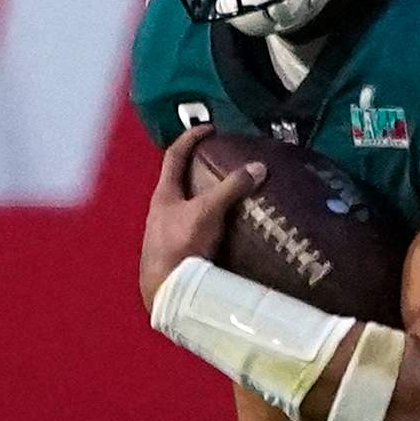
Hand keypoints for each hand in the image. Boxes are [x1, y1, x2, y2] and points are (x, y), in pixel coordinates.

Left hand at [138, 124, 259, 311]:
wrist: (167, 292)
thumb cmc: (179, 246)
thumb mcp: (208, 211)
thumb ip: (232, 188)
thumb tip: (258, 167)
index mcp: (163, 195)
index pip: (174, 155)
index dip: (190, 138)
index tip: (210, 129)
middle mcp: (161, 212)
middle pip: (180, 182)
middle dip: (200, 171)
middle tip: (224, 165)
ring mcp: (167, 234)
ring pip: (187, 209)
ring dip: (206, 201)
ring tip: (232, 199)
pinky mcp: (177, 254)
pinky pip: (195, 230)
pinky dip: (210, 225)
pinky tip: (226, 233)